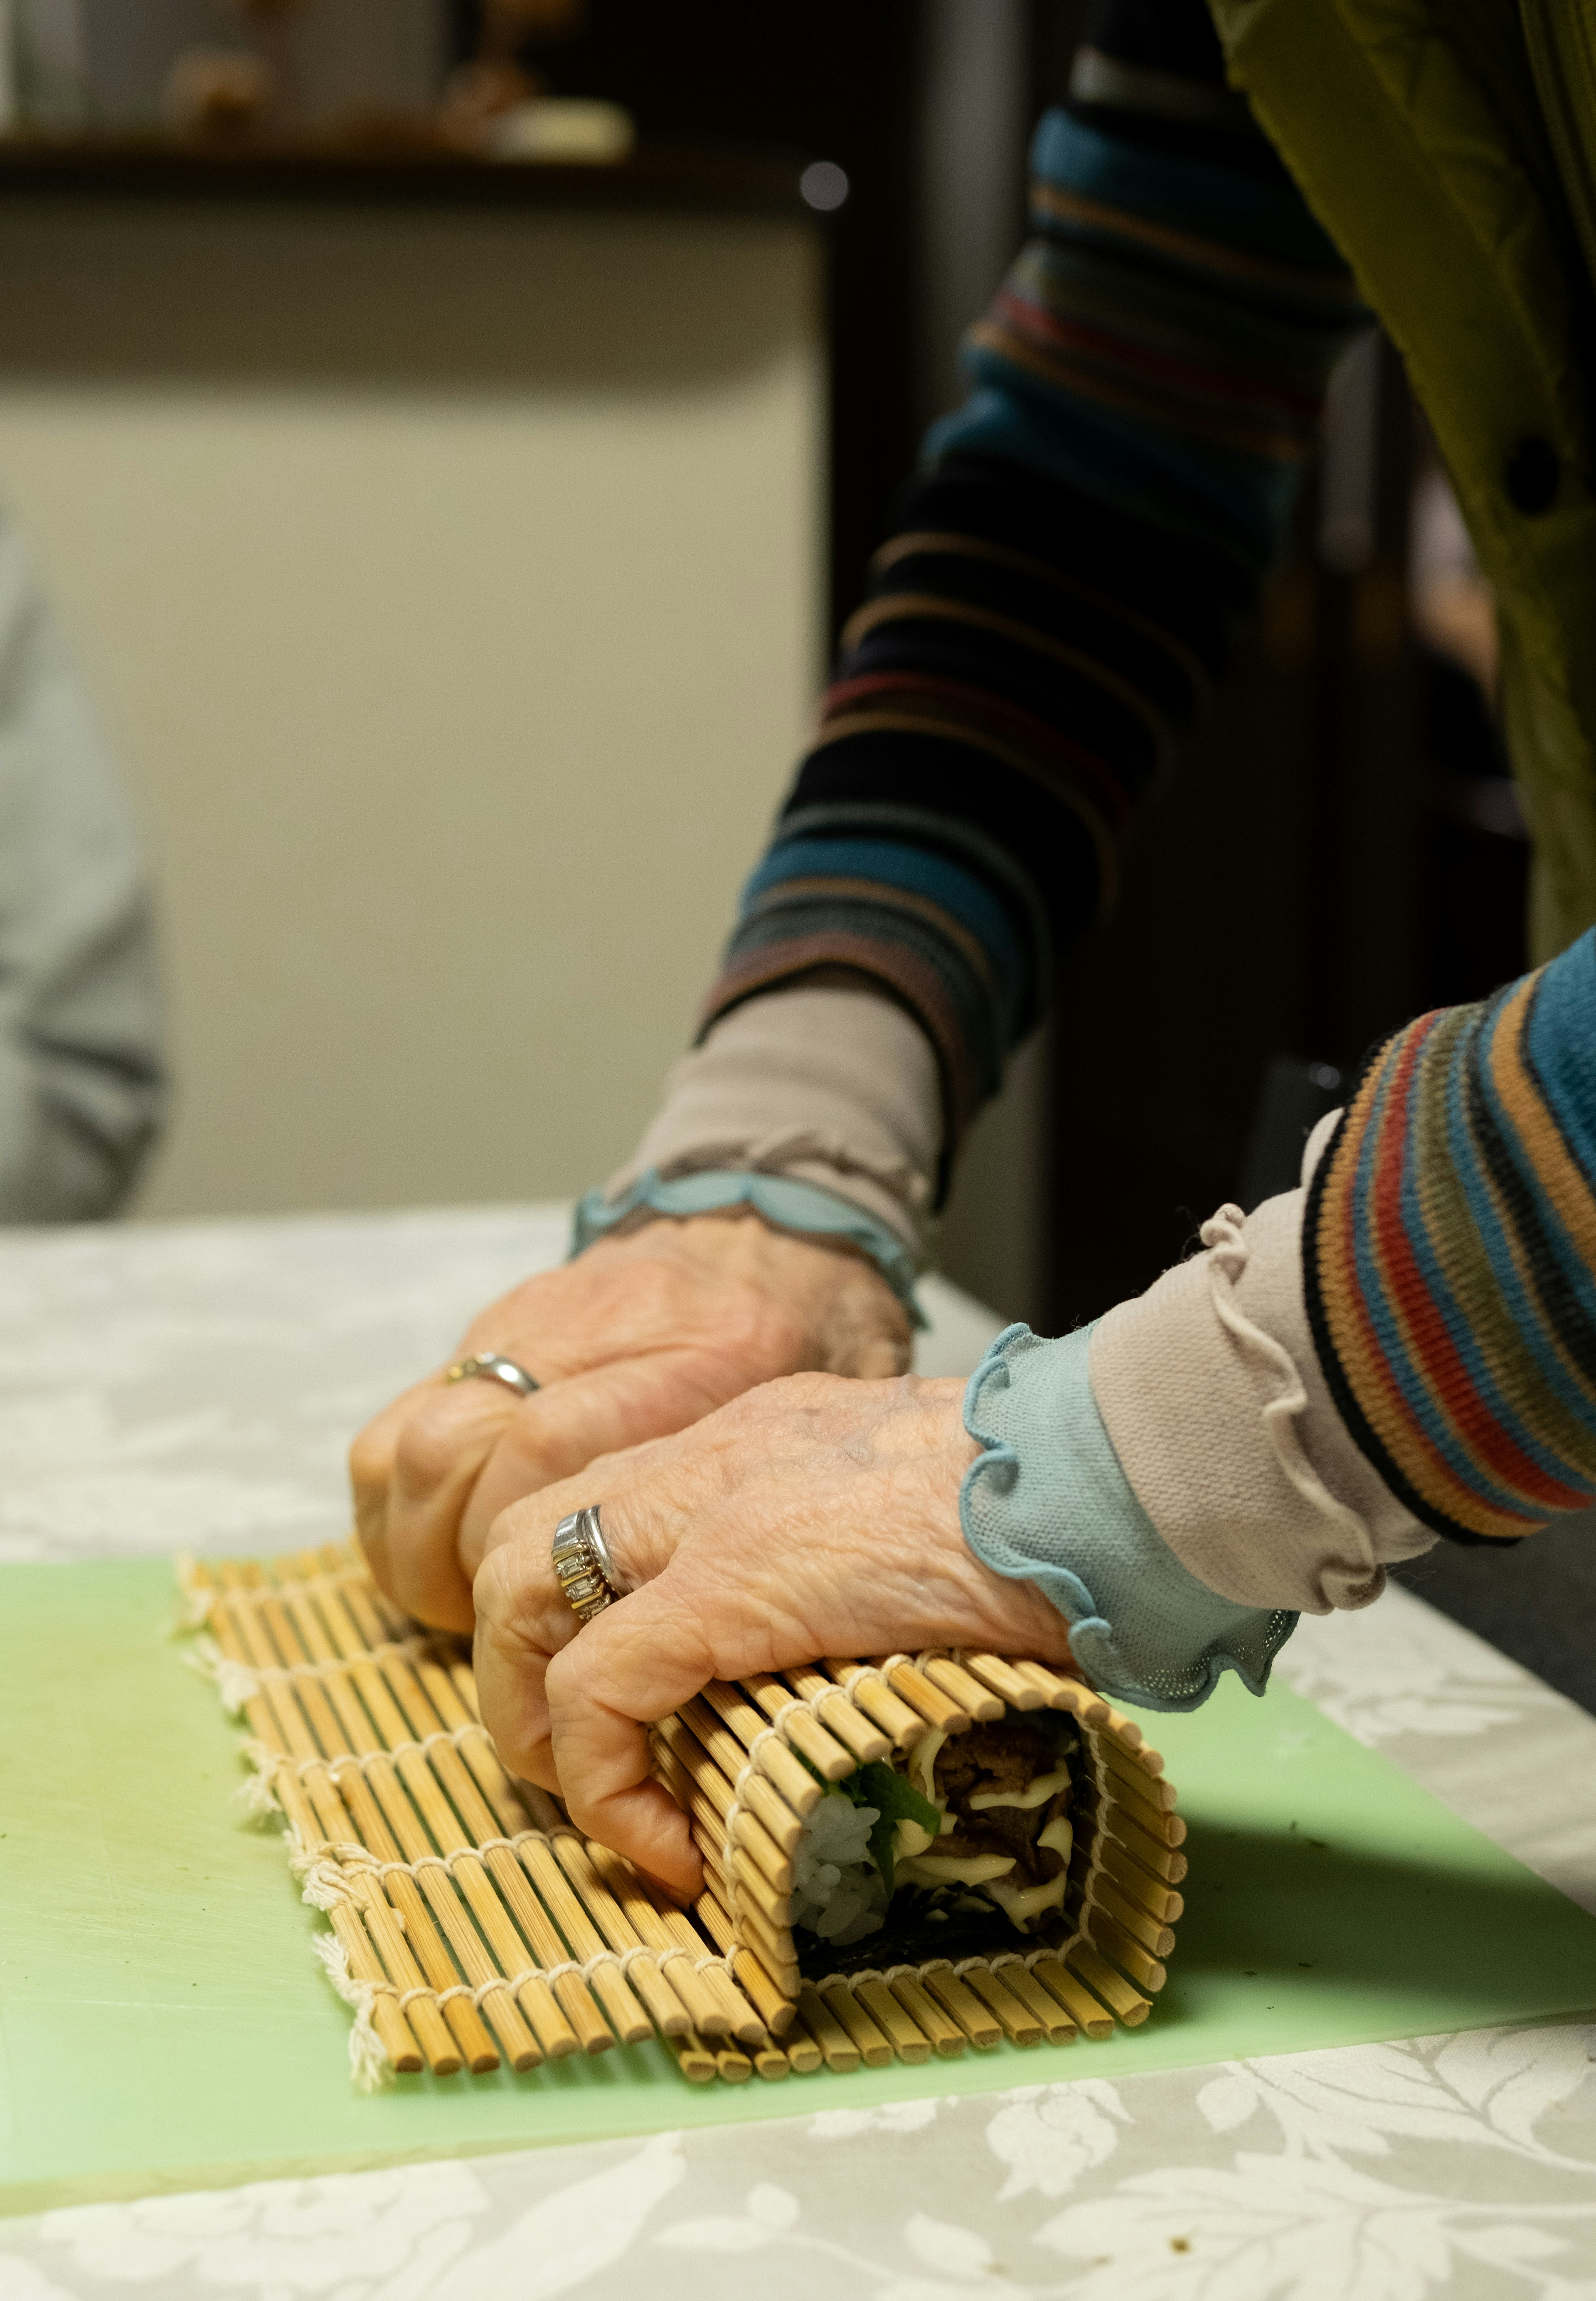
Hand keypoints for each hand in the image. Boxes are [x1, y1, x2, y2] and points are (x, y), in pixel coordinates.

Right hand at [351, 1214, 909, 1634]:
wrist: (777, 1219)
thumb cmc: (823, 1332)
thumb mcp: (844, 1405)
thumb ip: (797, 1490)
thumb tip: (776, 1621)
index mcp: (706, 1354)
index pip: (551, 1447)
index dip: (530, 1563)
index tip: (564, 1668)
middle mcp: (600, 1329)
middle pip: (460, 1448)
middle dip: (454, 1574)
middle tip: (499, 1658)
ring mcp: (534, 1322)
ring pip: (414, 1440)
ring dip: (412, 1549)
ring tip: (458, 1620)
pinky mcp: (498, 1328)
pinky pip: (406, 1423)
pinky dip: (401, 1509)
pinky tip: (441, 1562)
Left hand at [471, 1370, 1072, 1895]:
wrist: (1098, 1474)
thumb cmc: (1053, 1507)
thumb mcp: (921, 1511)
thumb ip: (858, 1559)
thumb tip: (858, 1653)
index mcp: (758, 1433)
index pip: (600, 1497)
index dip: (568, 1606)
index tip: (617, 1708)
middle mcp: (711, 1452)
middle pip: (522, 1538)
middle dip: (512, 1665)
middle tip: (580, 1767)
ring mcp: (710, 1510)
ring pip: (516, 1596)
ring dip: (535, 1722)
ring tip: (612, 1811)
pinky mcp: (728, 1585)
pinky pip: (600, 1688)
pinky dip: (607, 1782)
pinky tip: (671, 1851)